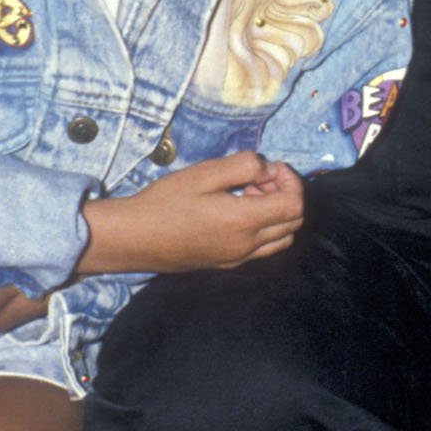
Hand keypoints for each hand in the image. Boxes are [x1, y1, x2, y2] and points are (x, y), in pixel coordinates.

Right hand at [80, 151, 303, 275]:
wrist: (135, 238)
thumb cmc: (165, 202)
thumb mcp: (203, 174)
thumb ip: (242, 166)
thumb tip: (268, 168)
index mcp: (244, 221)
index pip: (294, 204)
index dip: (291, 180)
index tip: (270, 166)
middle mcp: (247, 245)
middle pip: (293, 222)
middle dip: (285, 194)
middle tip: (257, 177)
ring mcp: (238, 259)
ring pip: (282, 238)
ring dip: (276, 213)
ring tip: (248, 194)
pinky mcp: (227, 264)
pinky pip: (263, 249)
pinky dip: (264, 228)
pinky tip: (236, 213)